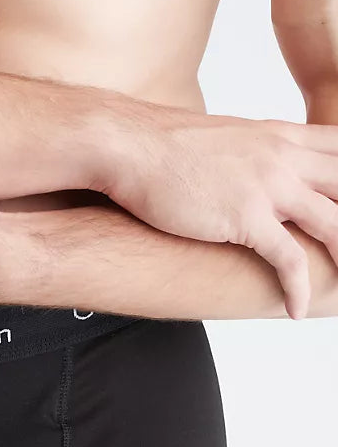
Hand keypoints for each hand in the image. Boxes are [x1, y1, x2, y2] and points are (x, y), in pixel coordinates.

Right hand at [101, 104, 337, 318]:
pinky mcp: (246, 216)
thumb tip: (252, 172)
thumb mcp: (224, 139)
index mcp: (281, 136)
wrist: (130, 146)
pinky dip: (298, 288)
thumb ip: (252, 155)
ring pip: (332, 224)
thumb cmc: (162, 147)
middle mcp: (284, 157)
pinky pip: (289, 259)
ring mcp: (268, 186)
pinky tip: (295, 310)